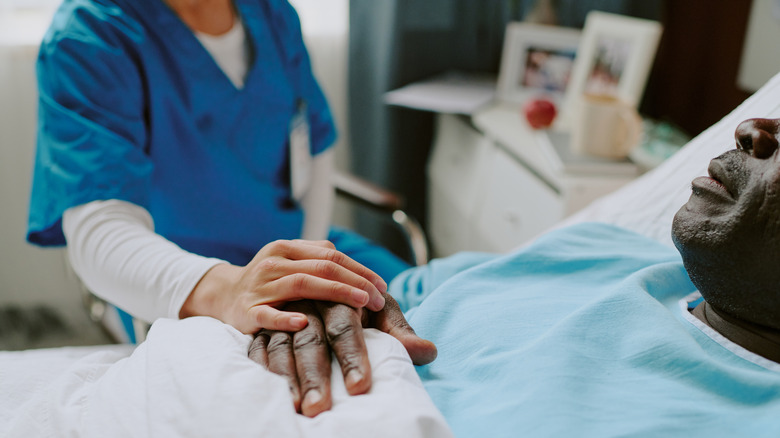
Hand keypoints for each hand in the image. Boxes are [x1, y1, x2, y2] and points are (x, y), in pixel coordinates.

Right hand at [180, 240, 386, 333]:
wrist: (222, 295)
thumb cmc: (267, 279)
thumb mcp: (289, 260)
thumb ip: (318, 257)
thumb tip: (357, 266)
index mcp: (287, 248)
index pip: (331, 256)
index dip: (360, 270)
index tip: (382, 287)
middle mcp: (274, 263)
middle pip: (322, 268)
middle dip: (355, 283)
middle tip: (378, 299)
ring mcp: (261, 287)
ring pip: (301, 285)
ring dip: (334, 294)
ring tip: (359, 304)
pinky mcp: (247, 312)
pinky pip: (268, 315)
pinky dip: (285, 318)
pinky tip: (303, 323)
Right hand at [248, 294, 436, 416]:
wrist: (315, 278)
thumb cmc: (355, 303)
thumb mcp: (379, 312)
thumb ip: (399, 333)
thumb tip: (429, 352)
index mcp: (340, 298)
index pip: (345, 328)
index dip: (353, 357)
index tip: (360, 387)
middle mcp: (309, 302)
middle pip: (311, 340)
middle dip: (316, 376)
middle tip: (321, 408)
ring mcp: (283, 313)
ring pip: (281, 345)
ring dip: (288, 377)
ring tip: (297, 407)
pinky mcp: (261, 324)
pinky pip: (257, 345)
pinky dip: (261, 365)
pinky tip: (270, 388)